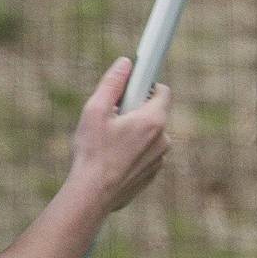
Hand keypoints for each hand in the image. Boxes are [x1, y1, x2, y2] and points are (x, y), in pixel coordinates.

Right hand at [69, 57, 171, 216]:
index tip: (132, 88)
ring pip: (150, 135)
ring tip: (110, 141)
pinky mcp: (152, 173)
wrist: (92, 194)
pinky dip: (134, 151)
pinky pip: (146, 153)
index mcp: (153, 120)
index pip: (163, 91)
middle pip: (154, 113)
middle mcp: (163, 139)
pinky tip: (113, 158)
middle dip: (136, 111)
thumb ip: (112, 84)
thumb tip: (126, 63)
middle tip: (112, 118)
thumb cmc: (92, 152)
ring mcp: (160, 158)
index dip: (146, 86)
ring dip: (134, 133)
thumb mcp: (95, 111)